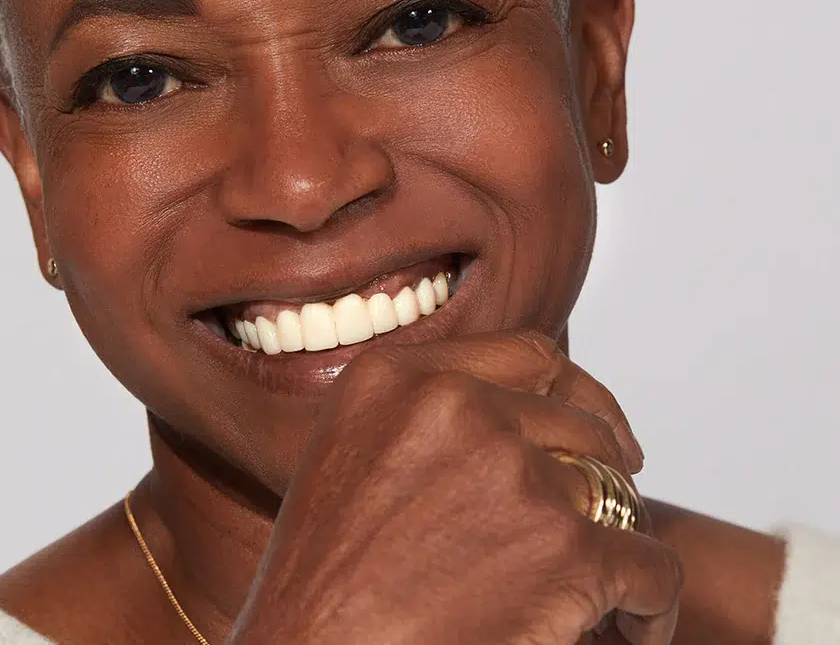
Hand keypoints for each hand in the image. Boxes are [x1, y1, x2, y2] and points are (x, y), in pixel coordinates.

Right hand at [229, 331, 681, 644]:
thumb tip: (516, 421)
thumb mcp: (347, 455)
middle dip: (603, 472)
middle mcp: (457, 405)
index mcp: (397, 377)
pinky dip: (653, 606)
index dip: (579, 394)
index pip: (531, 356)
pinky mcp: (565, 549)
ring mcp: (513, 471)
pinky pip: (651, 568)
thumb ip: (421, 414)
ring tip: (611, 591)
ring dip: (620, 542)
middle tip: (608, 519)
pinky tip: (636, 630)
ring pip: (616, 495)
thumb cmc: (320, 585)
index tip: (602, 432)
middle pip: (579, 423)